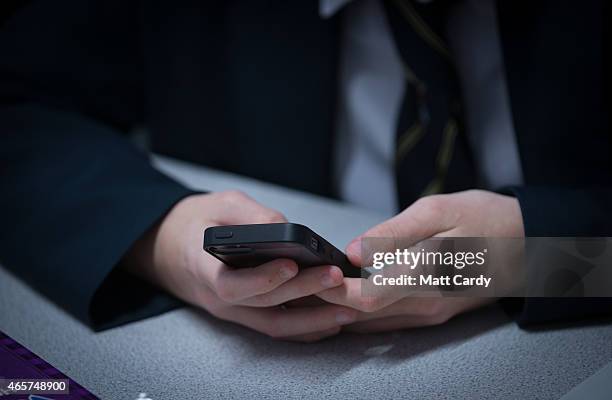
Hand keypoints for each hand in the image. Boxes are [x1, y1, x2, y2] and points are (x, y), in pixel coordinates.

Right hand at [124, 191, 356, 340]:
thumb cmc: (196, 222)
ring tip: (346, 309)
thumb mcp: (220, 205)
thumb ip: (251, 215)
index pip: (232, 284)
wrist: (169, 248)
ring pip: (273, 325)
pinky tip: (331, 322)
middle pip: (263, 303)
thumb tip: (287, 229)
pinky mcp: (245, 314)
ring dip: (311, 321)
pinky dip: (303, 329)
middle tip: (335, 277)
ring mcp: (232, 311)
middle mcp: (217, 298)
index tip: (291, 265)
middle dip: (303, 292)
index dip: (262, 278)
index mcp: (203, 268)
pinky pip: (275, 327)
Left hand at [316, 190, 524, 332]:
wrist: (530, 244)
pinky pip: (388, 319)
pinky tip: (347, 293)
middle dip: (326, 298)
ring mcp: (430, 313)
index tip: (305, 273)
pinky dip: (361, 310)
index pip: (363, 296)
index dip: (328, 289)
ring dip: (340, 306)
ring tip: (316, 283)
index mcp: (425, 276)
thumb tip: (354, 251)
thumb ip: (393, 234)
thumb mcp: (439, 211)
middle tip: (300, 278)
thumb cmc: (487, 221)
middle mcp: (426, 304)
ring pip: (372, 320)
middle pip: (361, 313)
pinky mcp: (433, 313)